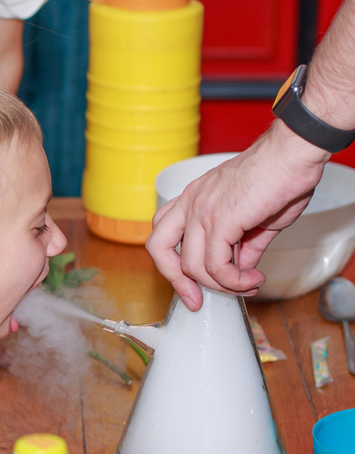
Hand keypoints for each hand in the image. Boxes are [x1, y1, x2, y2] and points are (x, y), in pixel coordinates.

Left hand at [146, 121, 329, 308]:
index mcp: (193, 199)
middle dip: (176, 280)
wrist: (294, 153)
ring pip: (192, 265)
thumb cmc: (280, 177)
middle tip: (198, 300)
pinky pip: (216, 264)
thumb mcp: (256, 218)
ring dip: (221, 285)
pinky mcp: (220, 219)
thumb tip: (240, 270)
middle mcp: (190, 203)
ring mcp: (201, 210)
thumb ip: (244, 246)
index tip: (194, 287)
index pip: (165, 234)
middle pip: (158, 248)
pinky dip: (233, 281)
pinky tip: (252, 280)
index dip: (174, 264)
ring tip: (248, 285)